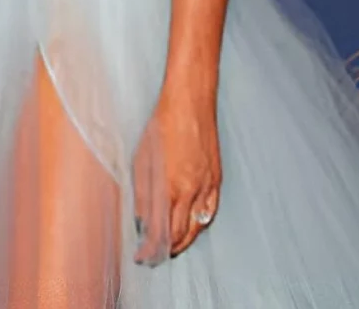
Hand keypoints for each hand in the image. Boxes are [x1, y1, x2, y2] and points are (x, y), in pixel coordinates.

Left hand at [130, 90, 219, 264]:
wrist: (190, 102)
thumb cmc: (163, 125)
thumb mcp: (142, 159)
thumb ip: (142, 193)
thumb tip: (141, 219)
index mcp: (171, 186)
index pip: (161, 231)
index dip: (151, 248)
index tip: (142, 256)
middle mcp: (192, 190)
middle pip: (182, 234)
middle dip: (168, 250)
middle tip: (155, 255)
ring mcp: (208, 185)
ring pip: (199, 226)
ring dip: (185, 241)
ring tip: (172, 247)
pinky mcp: (217, 178)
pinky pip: (210, 211)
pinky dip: (200, 224)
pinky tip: (193, 226)